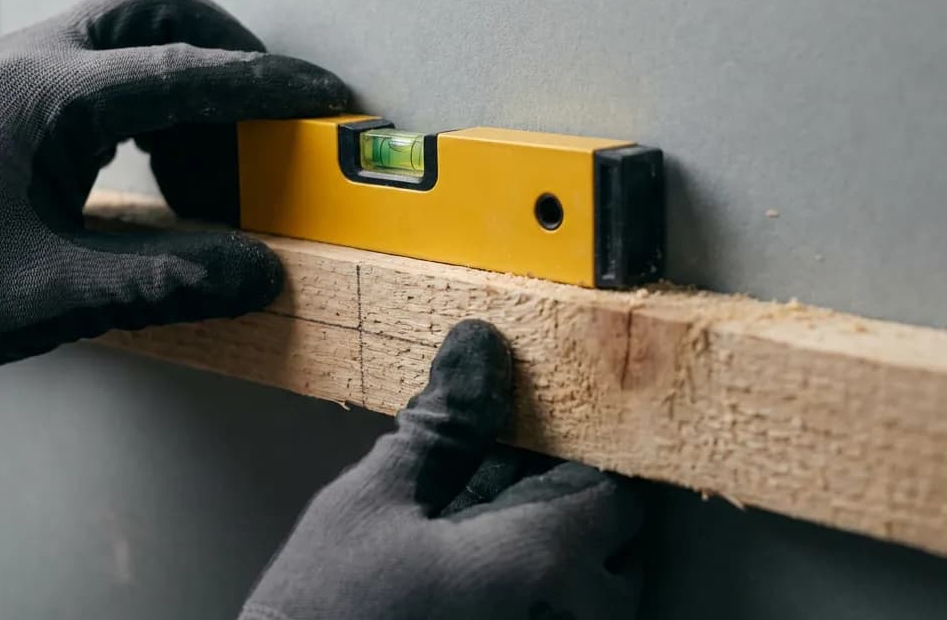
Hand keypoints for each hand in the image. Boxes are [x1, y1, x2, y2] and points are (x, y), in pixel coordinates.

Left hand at [0, 0, 350, 413]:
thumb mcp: (55, 293)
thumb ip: (163, 280)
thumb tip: (261, 274)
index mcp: (40, 98)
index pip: (179, 71)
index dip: (265, 87)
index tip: (326, 98)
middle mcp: (32, 62)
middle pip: (159, 9)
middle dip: (231, 53)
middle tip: (276, 119)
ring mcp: (23, 71)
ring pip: (136, 29)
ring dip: (195, 79)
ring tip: (221, 168)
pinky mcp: (21, 93)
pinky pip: (112, 65)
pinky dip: (160, 101)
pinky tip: (172, 169)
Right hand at [241, 320, 643, 619]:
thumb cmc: (326, 610)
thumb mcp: (375, 499)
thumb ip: (444, 427)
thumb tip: (479, 354)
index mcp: (542, 563)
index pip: (614, 494)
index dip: (584, 454)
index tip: (547, 431)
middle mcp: (562, 618)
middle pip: (620, 557)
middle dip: (578, 513)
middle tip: (516, 482)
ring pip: (591, 601)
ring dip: (558, 557)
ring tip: (490, 526)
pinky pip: (546, 618)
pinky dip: (529, 592)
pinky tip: (470, 568)